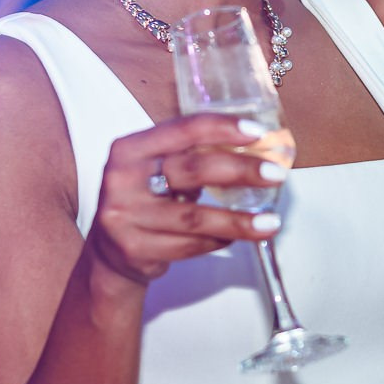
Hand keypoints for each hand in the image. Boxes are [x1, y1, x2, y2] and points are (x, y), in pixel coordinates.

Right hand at [82, 115, 286, 288]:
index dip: (223, 128)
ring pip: (194, 217)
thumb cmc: (143, 203)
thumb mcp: (153, 170)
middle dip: (240, 170)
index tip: (257, 133)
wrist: (108, 255)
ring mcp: (126, 216)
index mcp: (129, 149)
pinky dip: (217, 242)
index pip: (182, 129)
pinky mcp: (135, 248)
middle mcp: (122, 179)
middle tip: (275, 174)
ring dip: (238, 221)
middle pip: (192, 170)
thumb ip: (188, 156)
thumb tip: (252, 149)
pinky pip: (188, 245)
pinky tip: (235, 238)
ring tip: (270, 223)